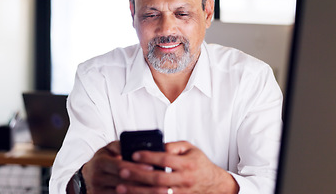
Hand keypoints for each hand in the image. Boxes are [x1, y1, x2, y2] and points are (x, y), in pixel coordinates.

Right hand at [67, 141, 153, 193]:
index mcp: (99, 162)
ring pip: (122, 193)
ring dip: (140, 192)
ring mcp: (97, 191)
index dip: (136, 167)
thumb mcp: (108, 150)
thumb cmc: (103, 160)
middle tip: (159, 181)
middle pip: (123, 181)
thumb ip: (120, 145)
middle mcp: (96, 178)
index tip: (151, 168)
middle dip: (141, 181)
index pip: (120, 165)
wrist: (87, 177)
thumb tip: (134, 143)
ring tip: (156, 190)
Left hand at [116, 141, 238, 193]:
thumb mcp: (190, 149)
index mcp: (187, 164)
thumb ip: (173, 146)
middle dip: (138, 175)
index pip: (165, 159)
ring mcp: (181, 193)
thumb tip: (157, 145)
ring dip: (137, 191)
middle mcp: (184, 180)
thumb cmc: (199, 164)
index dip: (148, 157)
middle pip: (158, 179)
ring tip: (121, 187)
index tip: (133, 154)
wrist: (214, 185)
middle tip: (122, 171)